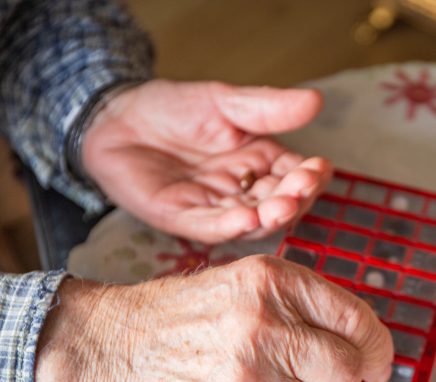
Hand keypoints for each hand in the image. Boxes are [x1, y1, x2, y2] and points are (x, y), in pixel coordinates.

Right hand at [36, 256, 393, 381]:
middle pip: (346, 374)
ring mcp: (244, 376)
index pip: (358, 321)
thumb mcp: (247, 280)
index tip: (376, 365)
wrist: (110, 342)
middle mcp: (264, 324)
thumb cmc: (183, 313)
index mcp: (275, 280)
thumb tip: (366, 350)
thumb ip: (306, 306)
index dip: (376, 349)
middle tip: (306, 380)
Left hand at [81, 80, 332, 242]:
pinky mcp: (183, 219)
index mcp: (262, 162)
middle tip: (299, 192)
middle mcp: (244, 190)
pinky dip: (229, 226)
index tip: (320, 169)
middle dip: (293, 200)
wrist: (116, 117)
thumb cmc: (173, 108)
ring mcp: (215, 208)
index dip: (310, 176)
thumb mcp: (224, 102)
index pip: (295, 175)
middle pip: (279, 203)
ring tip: (280, 208)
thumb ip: (267, 108)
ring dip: (268, 217)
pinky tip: (246, 219)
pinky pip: (210, 227)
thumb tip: (316, 100)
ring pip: (251, 221)